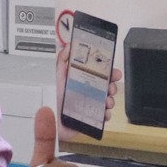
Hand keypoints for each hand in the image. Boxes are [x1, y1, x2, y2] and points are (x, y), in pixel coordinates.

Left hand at [54, 15, 122, 136]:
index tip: (114, 72)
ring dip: (111, 100)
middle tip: (111, 88)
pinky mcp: (92, 118)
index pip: (100, 73)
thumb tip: (68, 46)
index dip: (109, 72)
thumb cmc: (53, 98)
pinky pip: (104, 116)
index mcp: (82, 80)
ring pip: (108, 100)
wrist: (52, 121)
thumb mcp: (57, 76)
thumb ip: (62, 60)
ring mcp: (91, 105)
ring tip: (107, 101)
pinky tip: (104, 113)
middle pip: (107, 87)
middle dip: (112, 86)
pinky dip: (107, 114)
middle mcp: (89, 92)